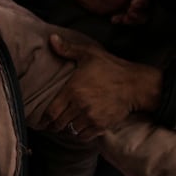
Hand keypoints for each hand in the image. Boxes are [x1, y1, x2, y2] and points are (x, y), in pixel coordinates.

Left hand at [41, 32, 161, 138]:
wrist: (135, 85)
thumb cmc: (112, 68)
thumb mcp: (89, 54)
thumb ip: (68, 49)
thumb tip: (52, 39)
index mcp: (73, 90)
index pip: (51, 112)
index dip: (43, 120)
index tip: (40, 122)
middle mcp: (80, 106)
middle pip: (59, 124)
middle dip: (53, 126)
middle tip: (51, 126)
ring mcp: (91, 117)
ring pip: (70, 131)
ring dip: (66, 130)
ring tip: (65, 126)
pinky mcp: (101, 126)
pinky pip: (84, 136)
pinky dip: (79, 135)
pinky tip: (78, 129)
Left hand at [54, 0, 149, 24]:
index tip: (134, 6)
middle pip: (142, 3)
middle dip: (140, 13)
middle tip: (128, 17)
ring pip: (133, 12)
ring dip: (132, 19)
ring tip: (121, 20)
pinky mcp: (107, 7)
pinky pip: (121, 16)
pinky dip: (122, 21)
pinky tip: (113, 20)